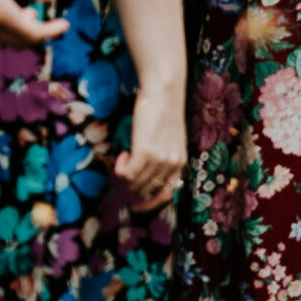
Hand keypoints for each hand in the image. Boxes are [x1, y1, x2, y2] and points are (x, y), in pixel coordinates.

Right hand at [114, 76, 186, 211]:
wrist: (163, 92)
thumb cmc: (163, 113)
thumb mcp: (169, 140)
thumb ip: (163, 158)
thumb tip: (141, 178)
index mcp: (181, 162)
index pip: (168, 194)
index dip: (150, 204)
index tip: (136, 207)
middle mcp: (173, 163)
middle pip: (145, 190)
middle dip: (131, 183)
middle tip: (125, 166)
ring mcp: (160, 159)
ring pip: (134, 183)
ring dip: (124, 173)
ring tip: (126, 154)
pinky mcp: (145, 152)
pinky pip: (125, 173)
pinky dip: (119, 166)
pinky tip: (122, 153)